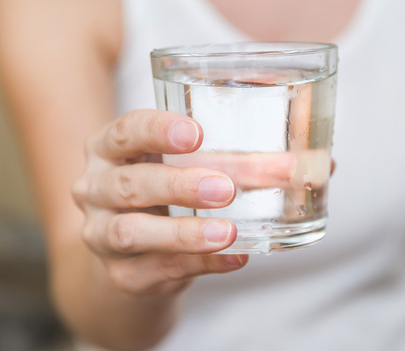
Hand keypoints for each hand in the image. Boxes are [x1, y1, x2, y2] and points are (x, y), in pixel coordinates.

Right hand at [71, 110, 248, 296]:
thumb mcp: (181, 165)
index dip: (157, 130)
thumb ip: (232, 158)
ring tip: (228, 231)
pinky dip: (199, 263)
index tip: (196, 133)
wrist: (136, 254)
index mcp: (108, 149)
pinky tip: (234, 257)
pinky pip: (157, 270)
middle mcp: (95, 189)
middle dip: (179, 185)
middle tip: (225, 188)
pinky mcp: (121, 274)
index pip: (124, 131)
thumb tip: (308, 164)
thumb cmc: (165, 194)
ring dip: (184, 232)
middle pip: (130, 184)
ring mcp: (101, 234)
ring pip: (132, 232)